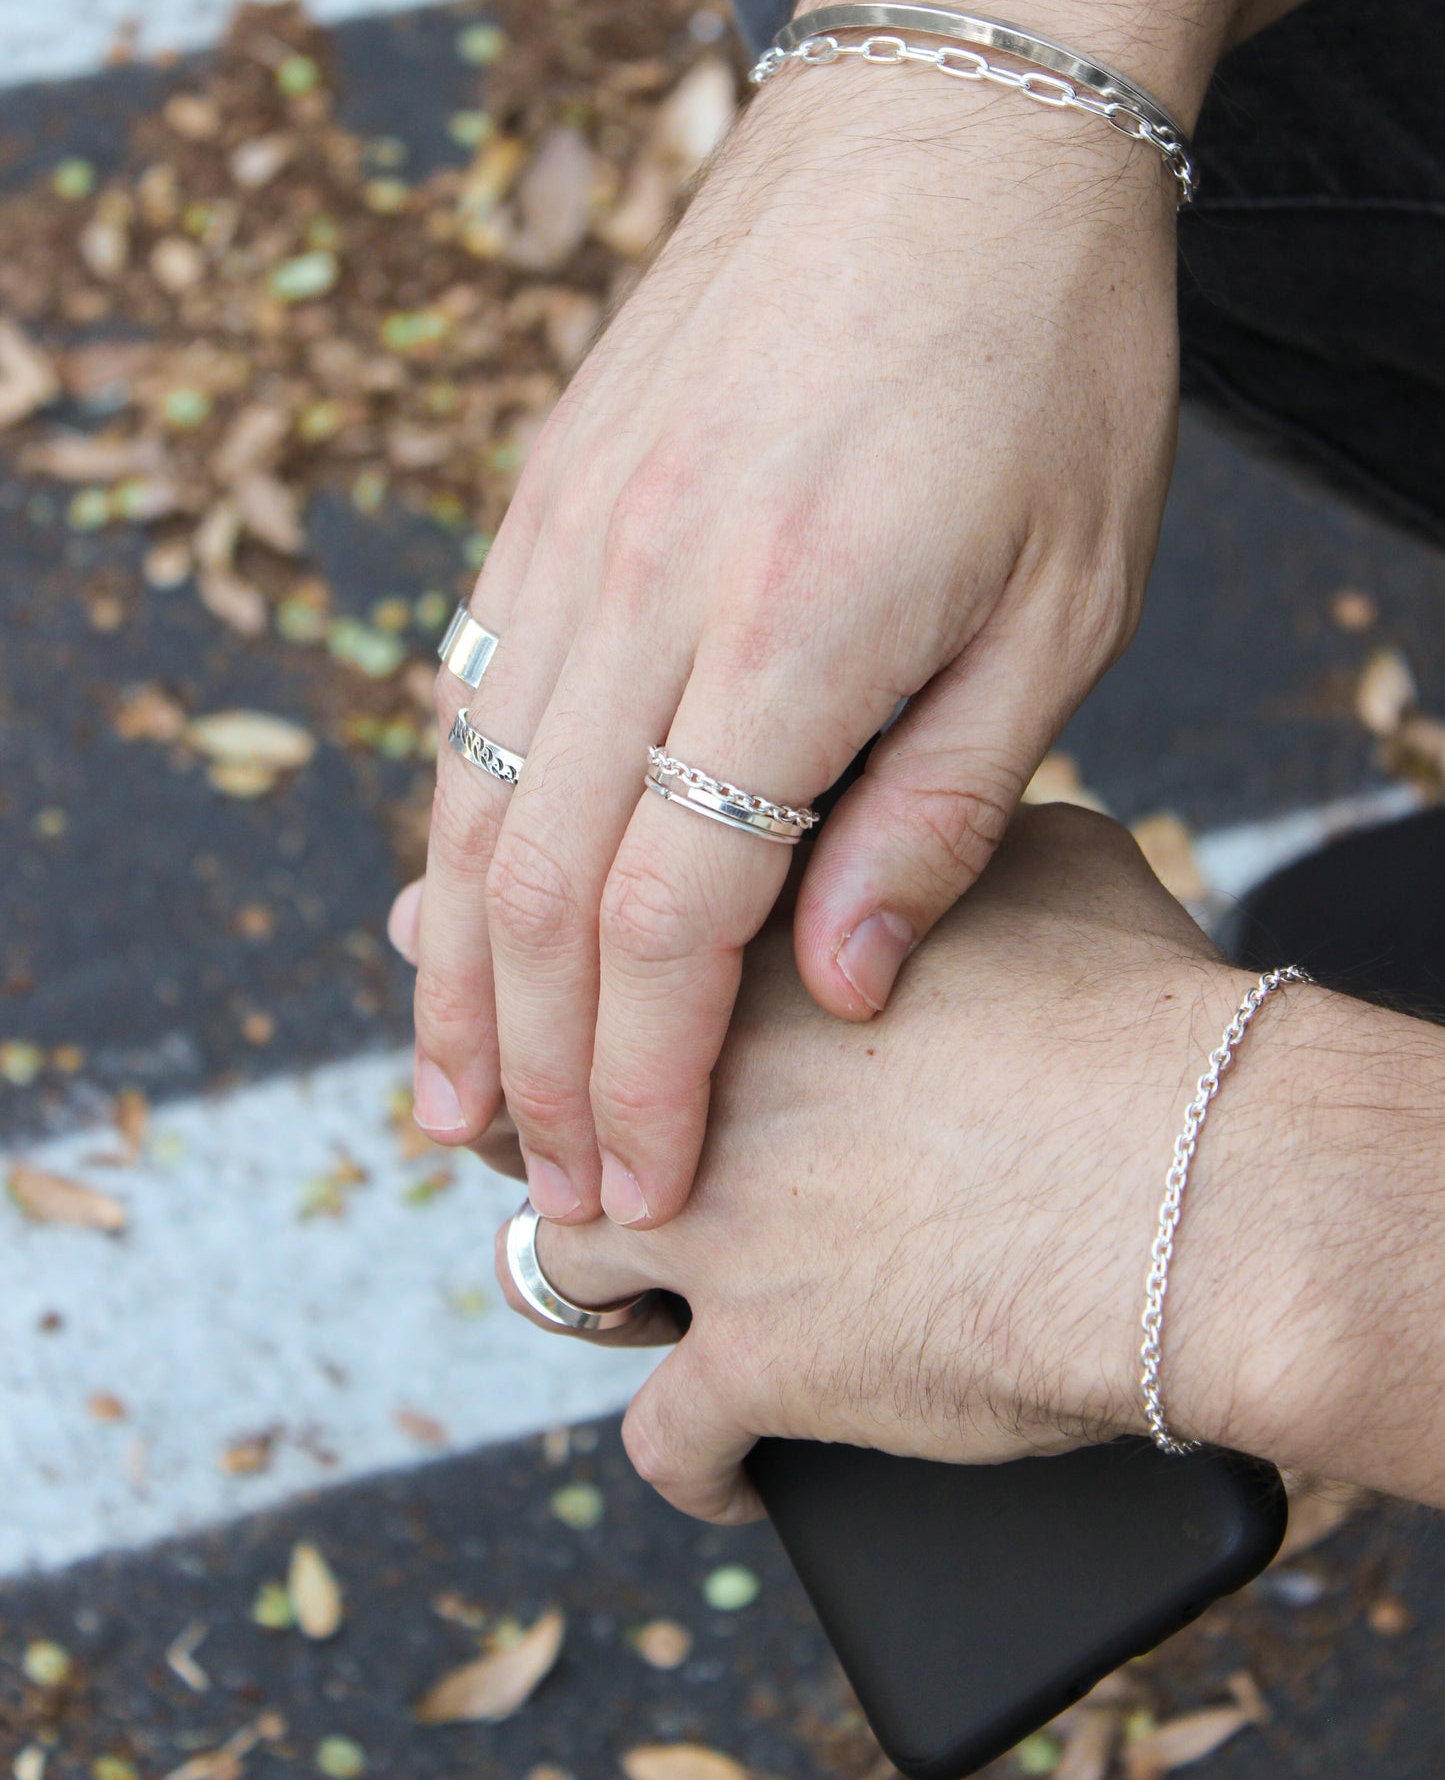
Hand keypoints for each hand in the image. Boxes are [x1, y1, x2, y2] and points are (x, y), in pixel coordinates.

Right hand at [391, 38, 1178, 1227]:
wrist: (954, 105)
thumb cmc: (1051, 352)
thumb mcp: (1067, 598)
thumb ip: (945, 804)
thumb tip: (840, 984)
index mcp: (794, 625)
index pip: (670, 918)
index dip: (648, 1079)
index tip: (642, 1186)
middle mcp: (647, 579)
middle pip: (540, 880)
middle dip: (540, 1059)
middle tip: (545, 1183)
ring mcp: (576, 518)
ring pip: (473, 790)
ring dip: (461, 960)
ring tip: (459, 1082)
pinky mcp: (551, 475)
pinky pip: (476, 680)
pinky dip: (461, 815)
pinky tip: (467, 893)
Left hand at [494, 806, 1381, 1521]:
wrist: (1200, 1176)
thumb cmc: (1148, 1014)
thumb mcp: (1046, 861)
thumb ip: (941, 841)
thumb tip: (929, 844)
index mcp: (752, 949)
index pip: (584, 948)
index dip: (546, 977)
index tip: (525, 987)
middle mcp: (700, 1081)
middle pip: (539, 1102)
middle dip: (541, 1127)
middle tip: (554, 1144)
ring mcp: (715, 1226)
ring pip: (558, 1260)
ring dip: (597, 1283)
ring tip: (637, 1295)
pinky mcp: (761, 1364)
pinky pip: (666, 1438)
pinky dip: (696, 1462)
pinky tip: (733, 1468)